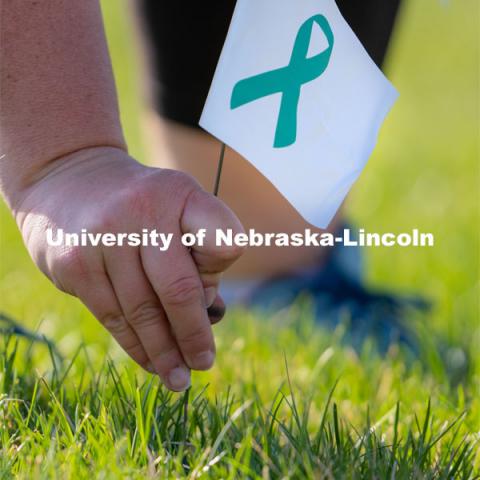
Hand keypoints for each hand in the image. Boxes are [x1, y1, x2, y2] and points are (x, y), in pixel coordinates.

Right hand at [13, 147, 244, 390]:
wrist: (69, 180)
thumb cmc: (142, 205)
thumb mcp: (180, 203)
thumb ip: (201, 248)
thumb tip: (208, 312)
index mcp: (180, 194)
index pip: (222, 241)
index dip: (220, 268)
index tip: (213, 293)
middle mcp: (142, 212)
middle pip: (179, 289)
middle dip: (193, 335)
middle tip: (204, 364)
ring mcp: (103, 239)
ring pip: (142, 311)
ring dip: (164, 352)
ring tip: (178, 378)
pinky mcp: (74, 264)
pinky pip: (112, 315)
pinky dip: (135, 345)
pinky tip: (150, 361)